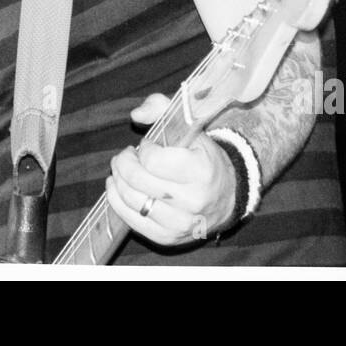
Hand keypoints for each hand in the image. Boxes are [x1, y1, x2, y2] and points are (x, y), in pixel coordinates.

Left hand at [104, 93, 237, 246]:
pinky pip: (132, 221)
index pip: (153, 161)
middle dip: (123, 163)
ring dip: (118, 181)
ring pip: (131, 200)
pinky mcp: (168, 237)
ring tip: (121, 170)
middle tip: (125, 156)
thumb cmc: (204, 159)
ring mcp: (180, 223)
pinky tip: (117, 187)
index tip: (148, 146)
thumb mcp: (191, 127)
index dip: (144, 150)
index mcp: (201, 171)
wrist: (228, 196)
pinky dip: (117, 201)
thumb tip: (136, 114)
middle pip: (138, 180)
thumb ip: (162, 108)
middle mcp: (192, 201)